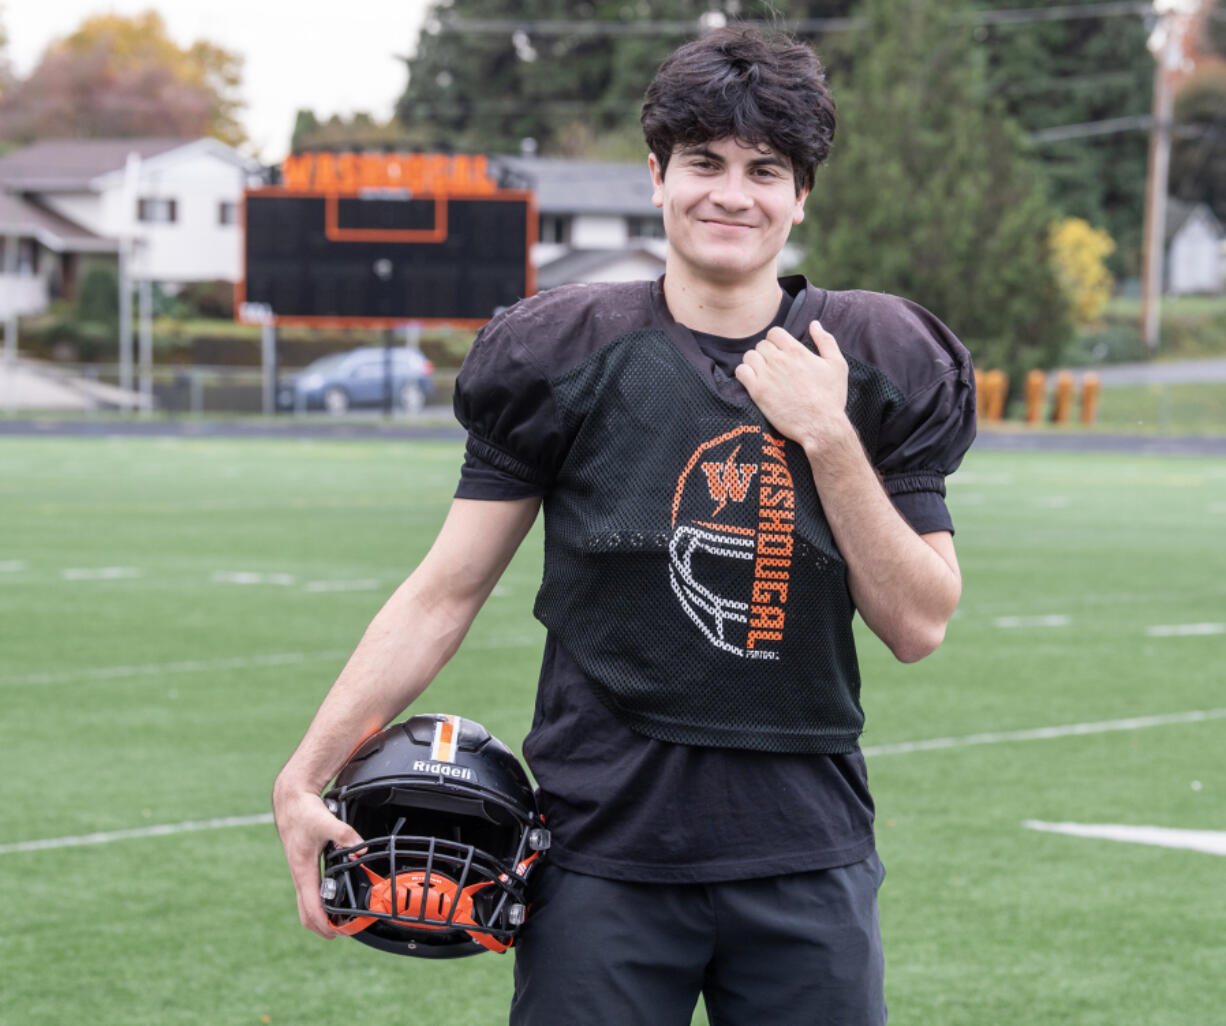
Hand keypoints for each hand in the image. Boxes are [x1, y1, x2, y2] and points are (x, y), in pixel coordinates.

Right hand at [272, 785, 365, 938]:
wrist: (291, 800)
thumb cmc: (304, 812)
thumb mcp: (326, 821)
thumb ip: (344, 833)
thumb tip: (361, 845)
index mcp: (303, 870)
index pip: (311, 907)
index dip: (323, 924)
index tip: (336, 934)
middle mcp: (300, 875)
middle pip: (306, 913)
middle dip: (321, 928)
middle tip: (342, 934)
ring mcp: (301, 872)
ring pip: (306, 904)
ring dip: (320, 917)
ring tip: (340, 922)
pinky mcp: (304, 866)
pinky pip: (308, 893)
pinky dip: (318, 903)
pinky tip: (333, 900)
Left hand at [734, 320, 851, 452]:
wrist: (821, 426)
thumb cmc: (831, 398)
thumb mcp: (837, 365)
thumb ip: (826, 341)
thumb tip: (814, 324)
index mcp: (796, 351)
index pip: (774, 333)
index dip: (776, 341)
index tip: (780, 352)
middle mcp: (779, 360)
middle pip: (761, 345)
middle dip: (766, 353)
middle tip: (773, 367)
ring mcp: (767, 376)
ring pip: (749, 356)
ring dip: (754, 363)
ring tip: (763, 374)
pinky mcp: (758, 392)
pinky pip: (741, 372)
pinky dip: (745, 374)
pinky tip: (753, 382)